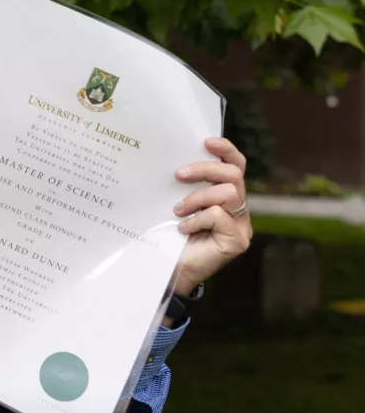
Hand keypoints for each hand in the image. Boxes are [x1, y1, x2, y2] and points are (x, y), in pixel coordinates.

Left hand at [171, 137, 252, 294]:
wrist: (170, 271)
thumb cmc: (171, 236)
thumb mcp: (178, 205)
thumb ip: (185, 187)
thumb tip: (174, 160)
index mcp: (226, 195)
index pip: (236, 165)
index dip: (226, 150)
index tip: (206, 141)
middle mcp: (239, 209)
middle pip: (233, 175)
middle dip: (204, 169)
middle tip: (177, 174)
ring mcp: (241, 225)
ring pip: (227, 193)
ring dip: (197, 198)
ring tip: (177, 210)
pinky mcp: (238, 241)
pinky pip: (219, 216)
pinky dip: (197, 219)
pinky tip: (182, 228)